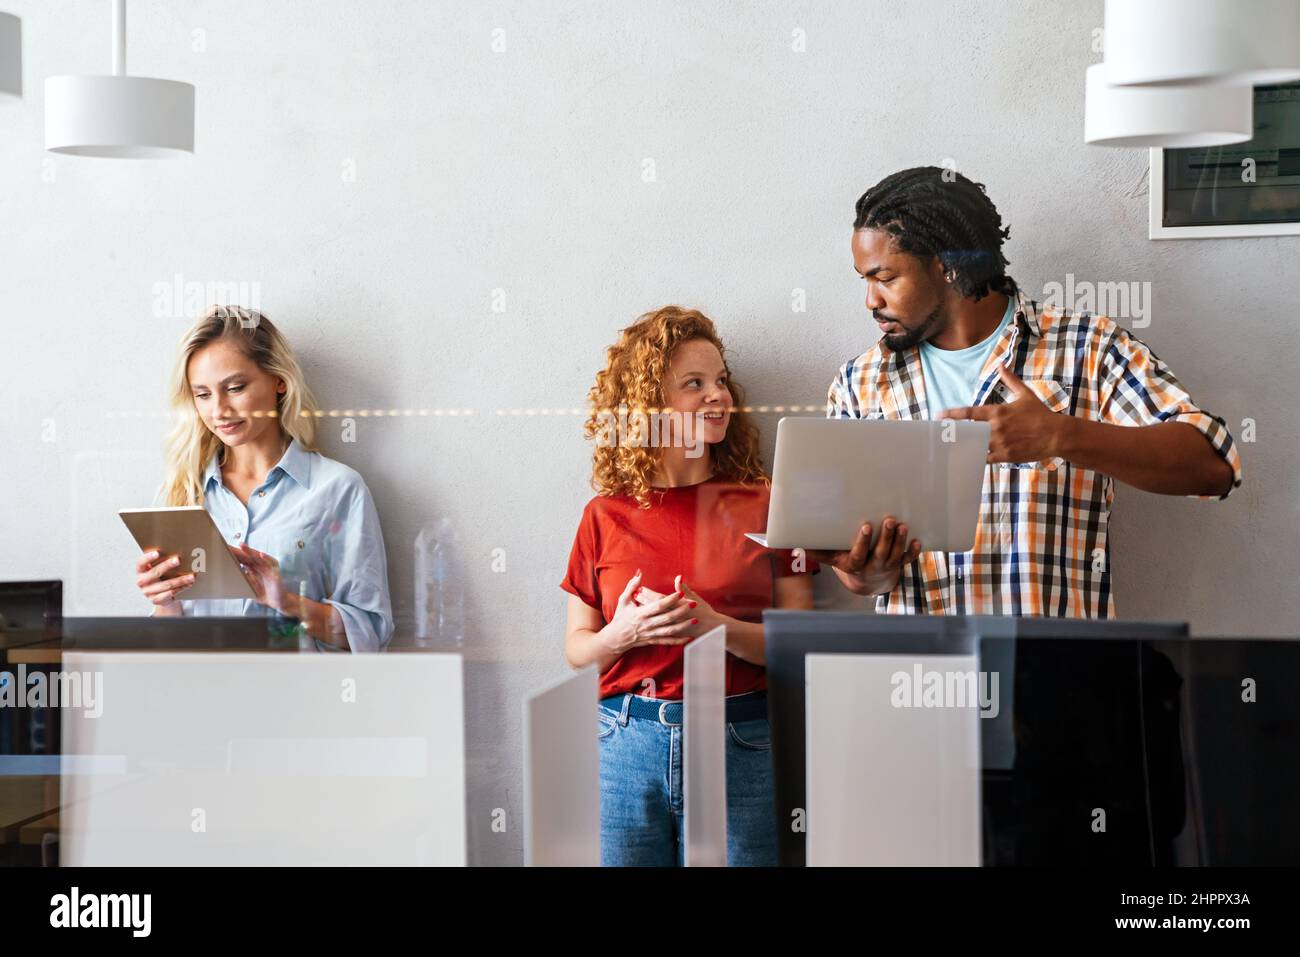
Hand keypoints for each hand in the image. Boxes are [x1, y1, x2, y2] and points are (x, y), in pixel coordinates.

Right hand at [134, 549, 195, 608]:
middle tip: (178, 560)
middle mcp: (141, 581)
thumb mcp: (158, 569)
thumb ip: (161, 561)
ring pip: (166, 584)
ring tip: (191, 576)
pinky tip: (189, 584)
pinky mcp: (155, 600)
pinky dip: (181, 588)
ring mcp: (147, 592)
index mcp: (140, 571)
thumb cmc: (161, 578)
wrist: (162, 597)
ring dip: (180, 580)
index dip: (148, 557)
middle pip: (155, 572)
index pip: (141, 563)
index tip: (157, 552)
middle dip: (167, 565)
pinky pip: (170, 594)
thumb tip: (179, 550)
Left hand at [231, 542, 286, 611]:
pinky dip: (267, 558)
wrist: (277, 602)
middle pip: (249, 557)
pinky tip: (261, 555)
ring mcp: (268, 568)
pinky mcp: (275, 572)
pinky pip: (271, 564)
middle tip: (230, 545)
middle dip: (240, 551)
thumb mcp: (250, 588)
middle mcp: (260, 567)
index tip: (226, 550)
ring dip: (251, 552)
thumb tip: (232, 576)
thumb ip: (244, 581)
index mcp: (253, 570)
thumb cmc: (264, 594)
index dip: (235, 555)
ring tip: (243, 546)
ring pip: (258, 558)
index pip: (243, 560)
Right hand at [600, 570, 696, 656]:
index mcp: (640, 613)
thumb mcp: (623, 600)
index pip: (658, 606)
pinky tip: (689, 638)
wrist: (616, 638)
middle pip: (667, 618)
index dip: (670, 600)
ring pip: (670, 631)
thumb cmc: (620, 616)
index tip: (680, 593)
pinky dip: (679, 640)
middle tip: (694, 604)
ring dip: (684, 626)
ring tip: (696, 620)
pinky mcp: (653, 641)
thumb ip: (632, 585)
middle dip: (682, 611)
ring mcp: (651, 634)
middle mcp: (647, 624)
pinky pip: (668, 642)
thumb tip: (640, 572)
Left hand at [637, 575, 719, 637]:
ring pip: (654, 619)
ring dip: (646, 613)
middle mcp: (674, 616)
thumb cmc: (704, 611)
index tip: (640, 588)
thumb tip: (678, 577)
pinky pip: (659, 630)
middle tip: (633, 596)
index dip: (649, 594)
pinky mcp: (673, 634)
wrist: (713, 629)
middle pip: (654, 608)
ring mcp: (673, 626)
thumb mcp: (695, 598)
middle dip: (643, 602)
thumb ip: (684, 588)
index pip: (660, 599)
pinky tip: (645, 621)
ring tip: (636, 607)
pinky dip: (651, 625)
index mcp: (678, 606)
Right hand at [807, 516, 920, 596]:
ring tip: (902, 526)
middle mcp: (873, 566)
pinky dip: (913, 552)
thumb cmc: (846, 562)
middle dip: (886, 538)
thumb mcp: (831, 559)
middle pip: (881, 553)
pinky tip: (917, 541)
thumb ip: (816, 552)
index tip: (865, 526)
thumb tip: (794, 547)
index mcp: (855, 564)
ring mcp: (888, 566)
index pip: (859, 554)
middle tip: (889, 520)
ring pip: (896, 555)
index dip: (863, 542)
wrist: (866, 582)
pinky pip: (908, 559)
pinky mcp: (899, 564)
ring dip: (900, 541)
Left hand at [939, 364, 1064, 463]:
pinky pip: (985, 459)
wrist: (1056, 434)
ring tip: (948, 448)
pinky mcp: (1006, 456)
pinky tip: (967, 459)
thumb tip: (1000, 364)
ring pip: (974, 446)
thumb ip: (1010, 380)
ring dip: (962, 447)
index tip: (938, 416)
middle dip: (953, 433)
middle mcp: (996, 428)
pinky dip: (976, 458)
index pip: (969, 413)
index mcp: (997, 412)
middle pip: (967, 431)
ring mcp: (1000, 443)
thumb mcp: (1024, 394)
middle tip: (939, 435)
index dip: (952, 415)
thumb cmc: (1040, 413)